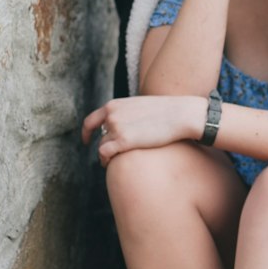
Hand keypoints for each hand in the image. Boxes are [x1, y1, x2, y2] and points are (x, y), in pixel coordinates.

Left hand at [83, 95, 204, 166]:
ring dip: (105, 156)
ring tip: (113, 162)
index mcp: (115, 105)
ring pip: (102, 146)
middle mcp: (112, 115)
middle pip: (99, 136)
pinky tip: (110, 164)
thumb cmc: (167, 112)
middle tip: (109, 156)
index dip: (87, 132)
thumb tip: (127, 125)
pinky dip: (105, 160)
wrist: (180, 114)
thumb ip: (129, 113)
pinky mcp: (123, 141)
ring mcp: (116, 127)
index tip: (87, 140)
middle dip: (104, 146)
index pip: (92, 120)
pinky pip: (104, 154)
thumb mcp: (141, 106)